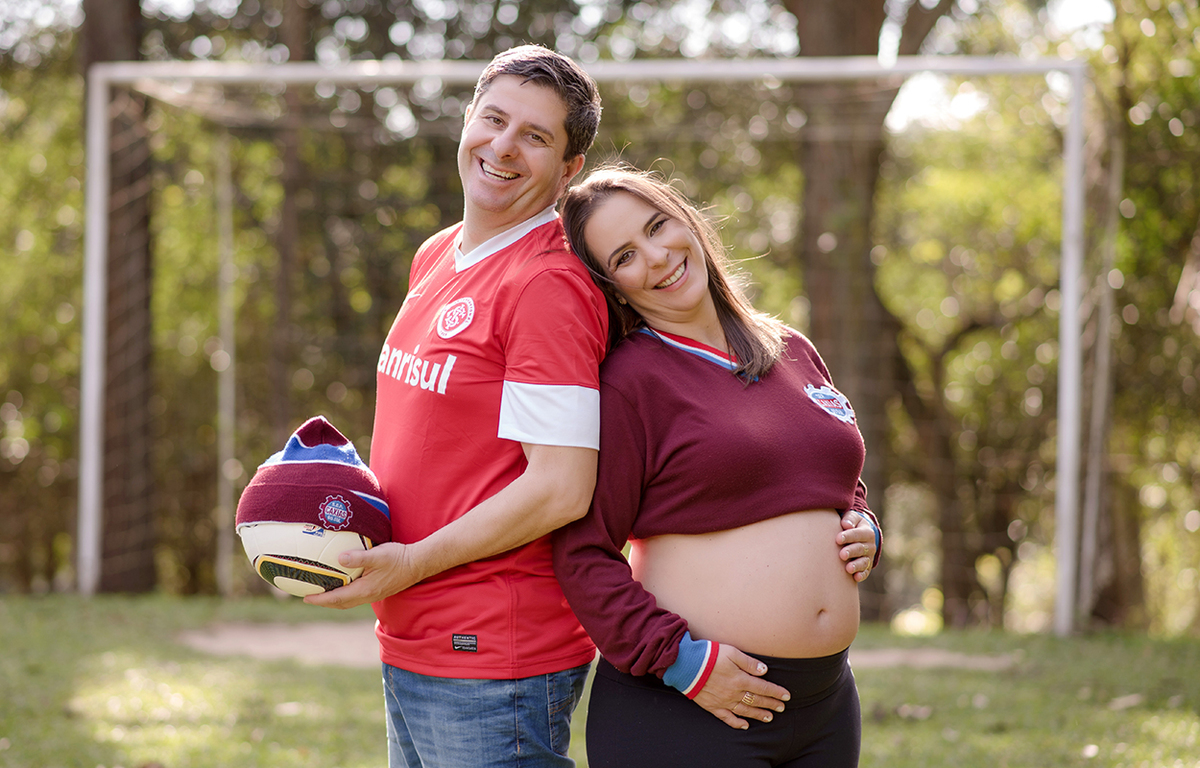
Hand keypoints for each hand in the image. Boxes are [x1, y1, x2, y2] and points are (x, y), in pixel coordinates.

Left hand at [303, 542, 420, 609]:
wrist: (418, 563)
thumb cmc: (398, 557)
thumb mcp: (378, 555)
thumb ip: (359, 557)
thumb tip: (339, 558)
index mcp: (364, 590)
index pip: (336, 598)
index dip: (319, 599)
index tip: (305, 597)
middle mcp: (367, 596)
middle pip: (340, 603)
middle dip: (323, 602)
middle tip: (308, 597)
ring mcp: (373, 594)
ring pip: (348, 601)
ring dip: (333, 599)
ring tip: (322, 593)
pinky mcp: (378, 590)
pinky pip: (355, 596)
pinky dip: (344, 594)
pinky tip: (343, 585)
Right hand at [691, 644, 790, 729]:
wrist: (686, 665)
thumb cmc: (709, 655)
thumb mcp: (732, 652)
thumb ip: (749, 662)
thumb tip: (764, 671)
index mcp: (740, 679)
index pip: (763, 688)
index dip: (776, 692)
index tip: (786, 696)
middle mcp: (734, 693)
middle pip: (756, 700)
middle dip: (771, 704)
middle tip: (781, 708)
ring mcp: (724, 701)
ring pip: (745, 711)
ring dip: (758, 714)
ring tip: (769, 718)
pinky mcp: (713, 706)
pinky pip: (727, 718)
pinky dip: (737, 723)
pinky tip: (745, 725)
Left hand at [837, 512, 876, 581]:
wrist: (858, 535)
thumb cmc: (851, 524)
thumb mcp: (852, 518)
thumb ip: (849, 519)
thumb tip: (845, 524)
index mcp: (867, 532)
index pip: (858, 534)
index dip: (848, 536)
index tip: (838, 539)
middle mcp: (870, 546)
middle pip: (861, 549)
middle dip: (851, 551)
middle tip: (842, 554)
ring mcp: (869, 557)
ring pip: (864, 562)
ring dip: (856, 565)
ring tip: (848, 568)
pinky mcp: (866, 567)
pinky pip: (865, 572)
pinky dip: (861, 575)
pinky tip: (856, 577)